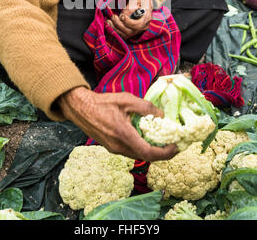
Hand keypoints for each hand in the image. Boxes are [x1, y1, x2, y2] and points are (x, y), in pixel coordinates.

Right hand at [58, 86, 177, 161]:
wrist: (80, 108)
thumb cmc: (103, 102)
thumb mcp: (126, 99)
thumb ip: (145, 107)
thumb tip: (161, 115)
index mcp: (123, 135)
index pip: (148, 153)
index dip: (165, 153)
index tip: (175, 147)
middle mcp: (118, 146)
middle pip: (144, 156)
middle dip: (161, 153)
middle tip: (173, 144)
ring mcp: (113, 148)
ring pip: (137, 155)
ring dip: (150, 150)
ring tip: (161, 140)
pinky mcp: (110, 147)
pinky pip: (130, 151)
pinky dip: (140, 146)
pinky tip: (144, 136)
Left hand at [107, 0, 152, 39]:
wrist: (145, 4)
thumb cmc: (141, 0)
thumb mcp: (137, 0)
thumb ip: (131, 7)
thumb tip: (123, 15)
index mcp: (146, 19)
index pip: (137, 26)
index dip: (128, 22)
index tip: (122, 16)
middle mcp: (142, 27)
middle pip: (130, 32)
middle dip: (119, 25)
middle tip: (113, 17)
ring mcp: (137, 31)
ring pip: (125, 35)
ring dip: (115, 29)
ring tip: (109, 21)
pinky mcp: (131, 32)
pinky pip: (122, 35)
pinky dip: (115, 31)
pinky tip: (110, 25)